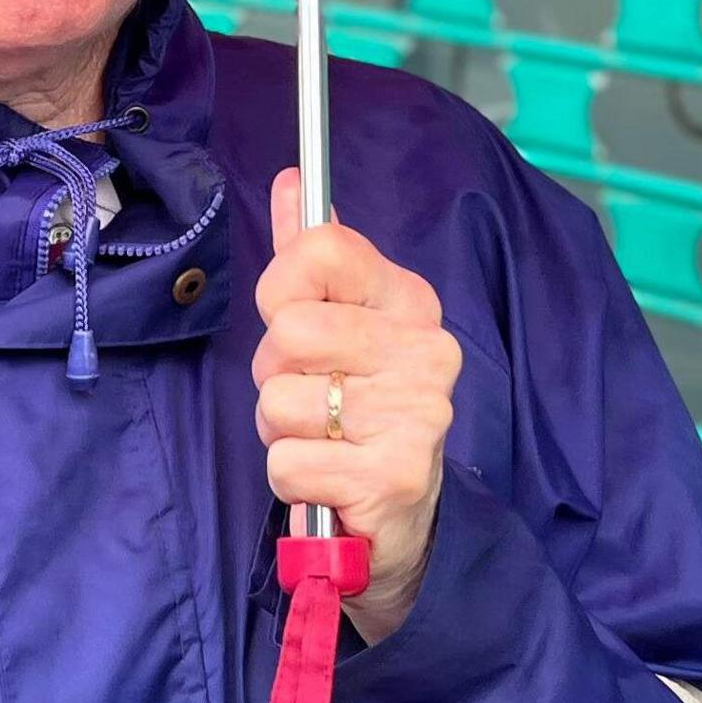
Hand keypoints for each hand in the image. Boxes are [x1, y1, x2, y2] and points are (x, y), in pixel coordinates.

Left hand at [253, 166, 460, 642]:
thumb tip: (291, 181)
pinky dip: (291, 480)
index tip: (295, 320)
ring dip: (281, 433)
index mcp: (410, 301)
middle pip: (288, 331)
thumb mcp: (335, 327)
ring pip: (279, 401)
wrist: (398, 521)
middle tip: (311, 401)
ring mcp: (417, 414)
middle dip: (275, 376)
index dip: (282, 289)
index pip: (321, 248)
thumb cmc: (354, 412)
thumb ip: (310, 257)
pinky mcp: (396, 477)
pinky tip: (328, 482)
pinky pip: (287, 462)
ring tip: (322, 442)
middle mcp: (426, 350)